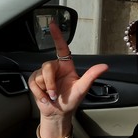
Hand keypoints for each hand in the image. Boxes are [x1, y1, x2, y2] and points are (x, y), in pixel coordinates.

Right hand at [28, 21, 108, 135]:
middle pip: (47, 66)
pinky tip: (45, 98)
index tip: (53, 24)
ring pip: (40, 75)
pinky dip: (39, 93)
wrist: (58, 113)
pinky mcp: (35, 81)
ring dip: (46, 89)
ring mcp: (44, 75)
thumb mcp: (82, 88)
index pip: (61, 48)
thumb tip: (104, 66)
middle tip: (55, 93)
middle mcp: (55, 68)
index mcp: (66, 66)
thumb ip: (91, 76)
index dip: (57, 36)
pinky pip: (33, 82)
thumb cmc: (70, 101)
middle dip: (50, 82)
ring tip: (52, 96)